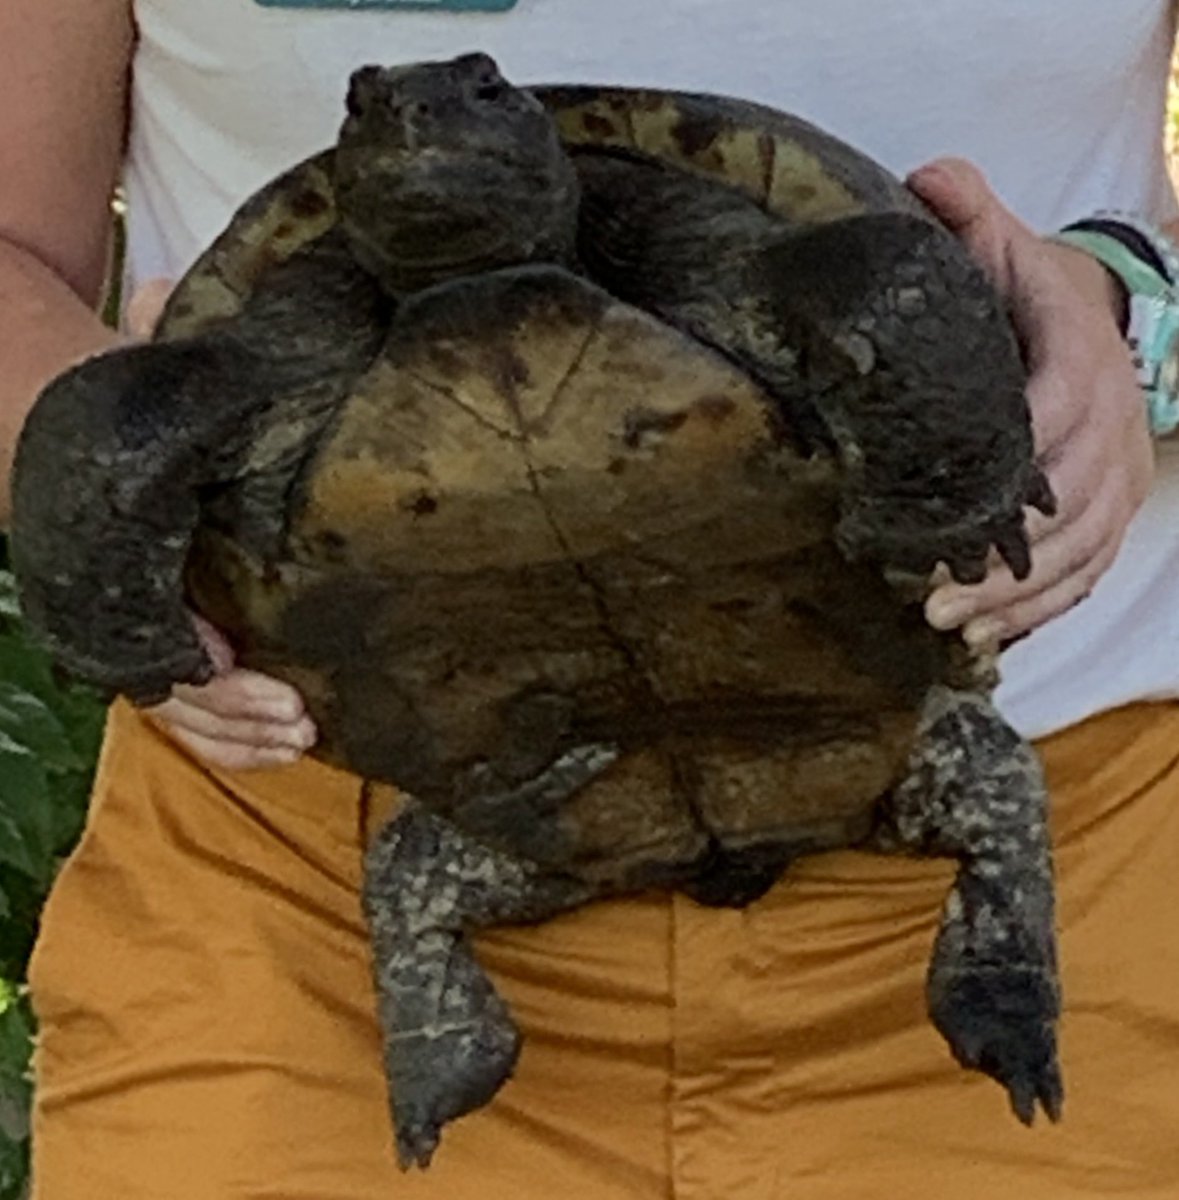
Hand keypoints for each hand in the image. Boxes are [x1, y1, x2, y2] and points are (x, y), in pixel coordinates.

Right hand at [126, 279, 317, 768]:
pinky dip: (230, 735)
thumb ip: (152, 347)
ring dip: (236, 733)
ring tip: (301, 738)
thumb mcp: (136, 370)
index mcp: (112, 541)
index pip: (135, 612)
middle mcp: (115, 596)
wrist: (72, 423)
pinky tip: (278, 744)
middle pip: (161, 681)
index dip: (182, 645)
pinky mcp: (168, 642)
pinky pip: (188, 710)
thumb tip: (162, 297)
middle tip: (297, 716)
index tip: (232, 657)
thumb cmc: (121, 397)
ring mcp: (136, 627)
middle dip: (228, 707)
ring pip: (176, 709)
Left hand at [907, 158, 1152, 644]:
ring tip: (951, 628)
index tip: (954, 507)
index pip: (1054, 416)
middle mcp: (1112, 424)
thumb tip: (926, 179)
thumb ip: (970, 216)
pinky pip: (1091, 569)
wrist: (1100, 322)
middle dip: (1004, 555)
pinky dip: (1046, 606)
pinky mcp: (1113, 509)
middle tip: (931, 596)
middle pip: (1069, 503)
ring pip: (1082, 550)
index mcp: (1080, 361)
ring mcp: (1119, 474)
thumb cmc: (1035, 294)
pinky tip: (992, 636)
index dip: (1013, 464)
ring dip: (1019, 595)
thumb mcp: (1006, 247)